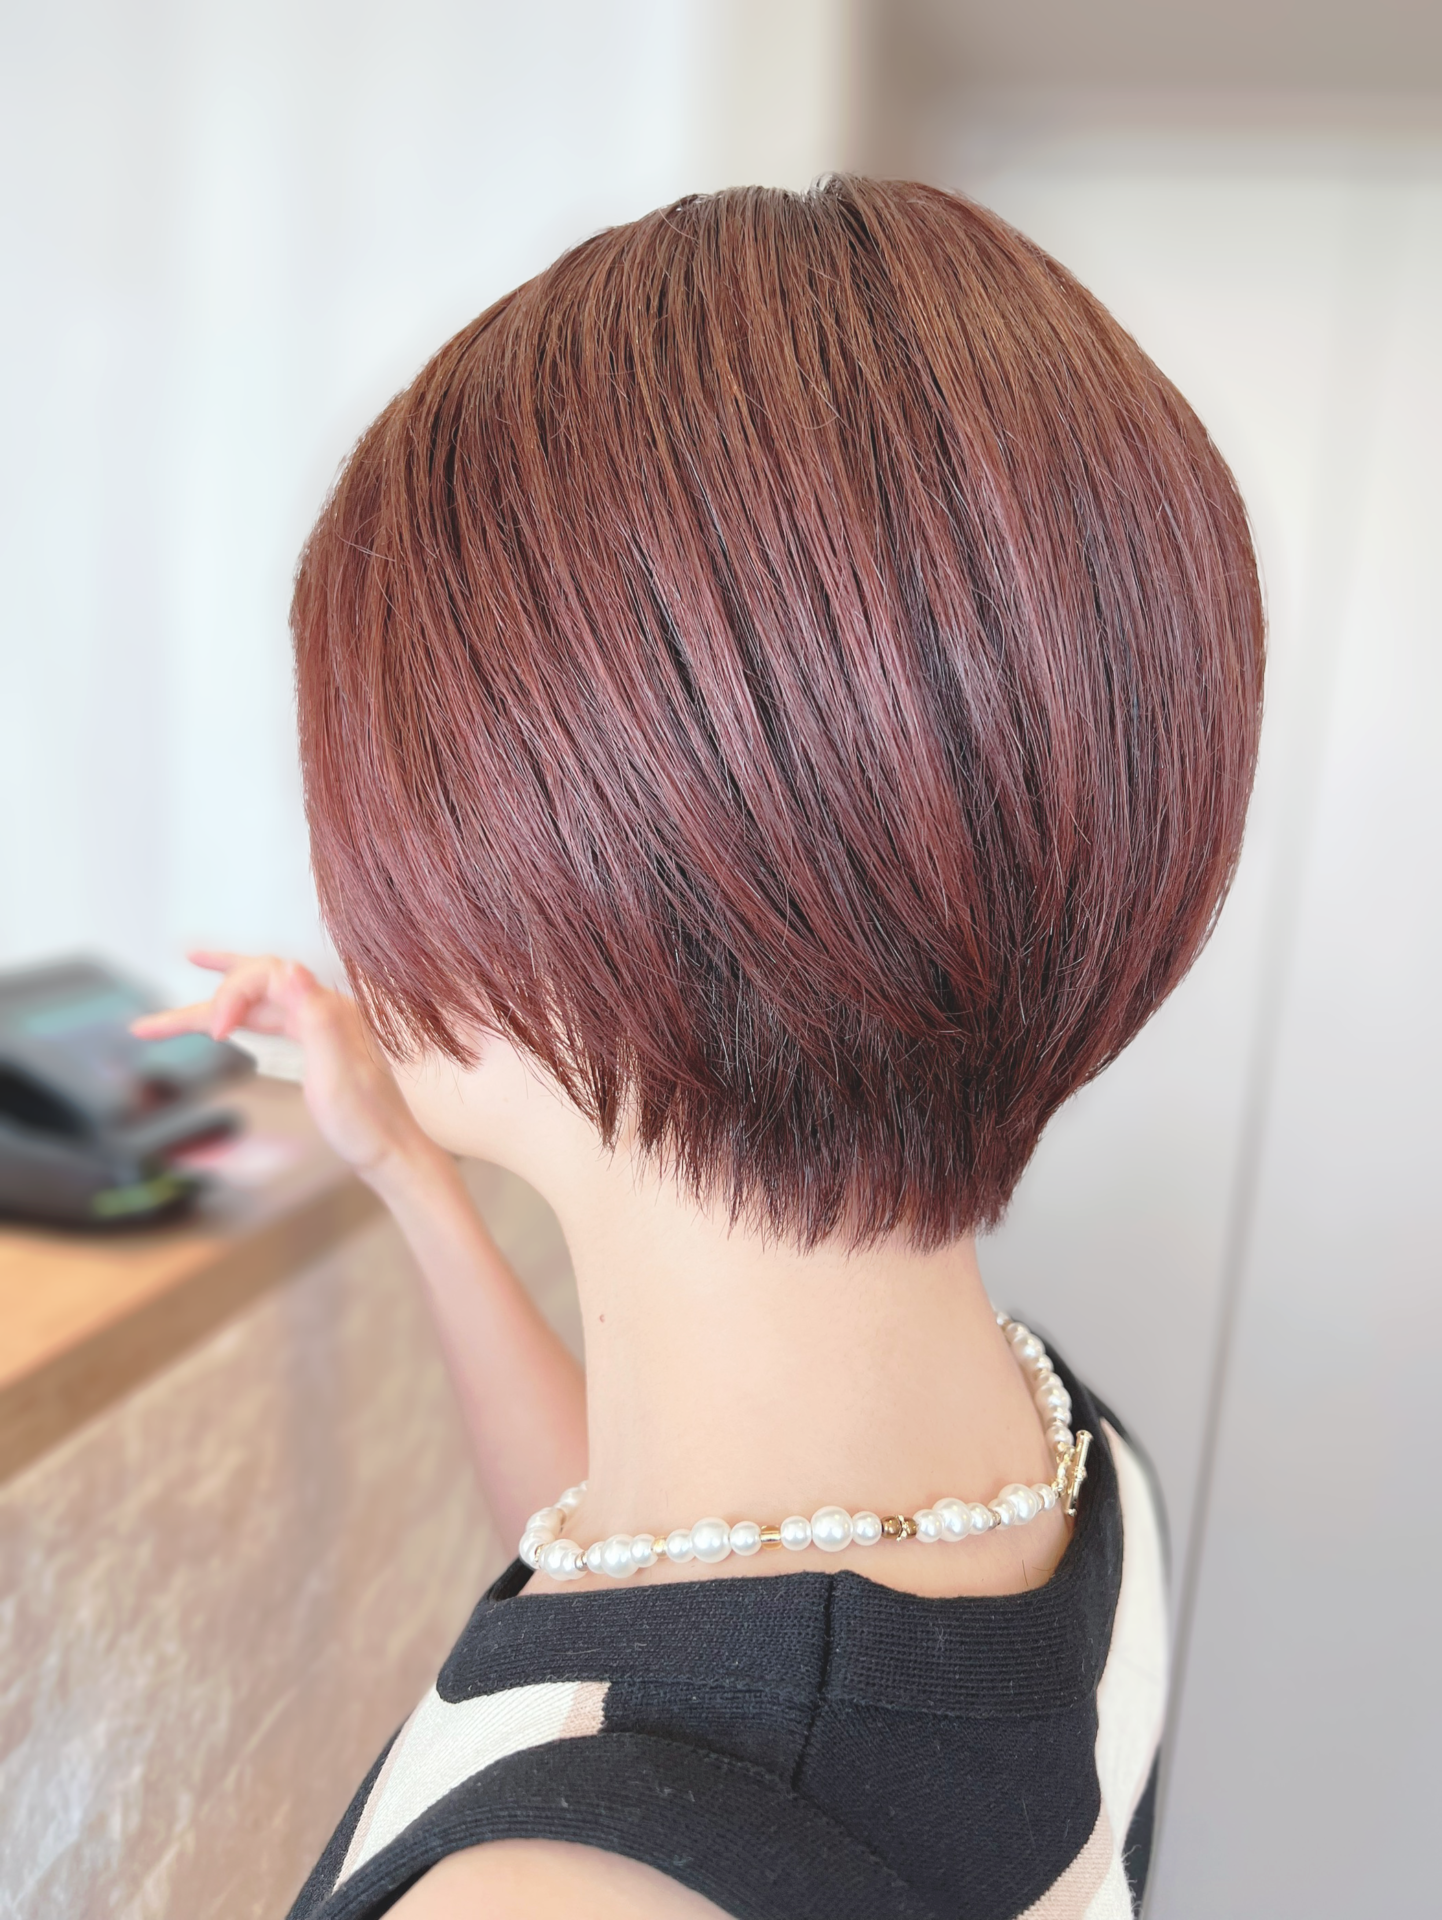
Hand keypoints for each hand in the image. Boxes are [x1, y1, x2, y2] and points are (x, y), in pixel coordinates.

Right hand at [131, 951, 445, 1188]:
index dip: (231, 996)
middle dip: (204, 1000)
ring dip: (209, 1007)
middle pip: (254, 985)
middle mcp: (325, 1010)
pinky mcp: (317, 1045)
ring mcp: (321, 1026)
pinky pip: (269, 1020)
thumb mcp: (336, 1074)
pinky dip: (239, 1018)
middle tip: (151, 1027)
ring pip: (255, 1004)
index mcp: (330, 1010)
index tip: (214, 1036)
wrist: (390, 1154)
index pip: (267, 974)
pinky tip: (223, 1023)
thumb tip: (292, 968)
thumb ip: (316, 1019)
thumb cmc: (366, 1124)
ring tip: (162, 1014)